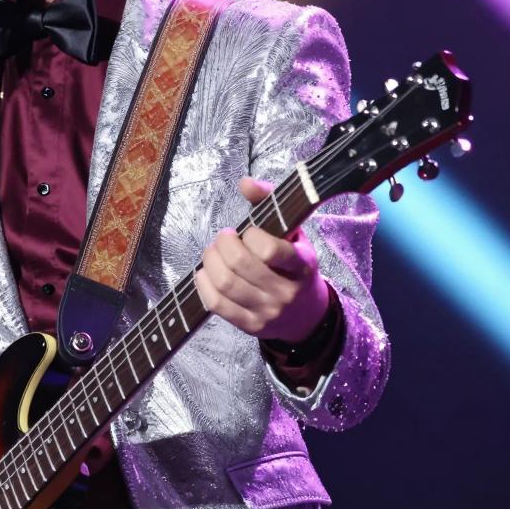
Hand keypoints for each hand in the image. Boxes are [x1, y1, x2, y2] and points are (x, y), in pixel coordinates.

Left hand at [194, 177, 328, 341]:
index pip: (271, 250)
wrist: (306, 314)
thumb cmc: (293, 263)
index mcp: (301, 265)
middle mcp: (286, 291)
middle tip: (223, 238)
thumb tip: (245, 182)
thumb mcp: (292, 231)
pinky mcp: (250, 326)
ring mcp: (267, 311)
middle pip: (239, 265)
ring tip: (214, 253)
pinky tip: (206, 273)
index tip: (247, 231)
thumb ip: (270, 201)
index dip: (251, 236)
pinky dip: (203, 284)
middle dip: (222, 244)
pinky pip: (216, 304)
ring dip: (210, 261)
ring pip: (225, 284)